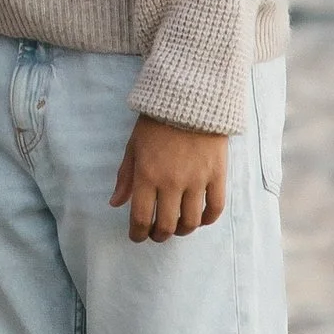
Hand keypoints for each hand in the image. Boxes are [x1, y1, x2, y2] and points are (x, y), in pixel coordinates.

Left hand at [110, 114, 230, 241]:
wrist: (191, 97)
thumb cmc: (157, 121)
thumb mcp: (134, 145)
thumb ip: (125, 176)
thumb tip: (116, 204)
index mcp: (147, 175)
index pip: (141, 218)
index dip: (138, 234)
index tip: (138, 236)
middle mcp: (172, 182)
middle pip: (167, 226)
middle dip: (159, 235)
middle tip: (157, 234)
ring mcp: (197, 180)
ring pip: (191, 222)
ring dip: (182, 230)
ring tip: (178, 226)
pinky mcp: (217, 175)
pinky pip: (215, 208)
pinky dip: (208, 219)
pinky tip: (201, 218)